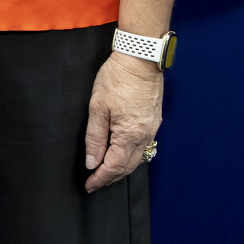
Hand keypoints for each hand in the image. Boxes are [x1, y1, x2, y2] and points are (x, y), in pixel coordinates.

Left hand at [83, 51, 162, 192]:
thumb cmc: (117, 79)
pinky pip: (144, 145)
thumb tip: (92, 162)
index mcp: (129, 135)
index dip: (100, 179)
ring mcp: (152, 128)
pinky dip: (131, 154)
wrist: (141, 58)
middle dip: (111, 177)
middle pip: (127, 166)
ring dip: (122, 167)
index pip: (113, 167)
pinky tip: (123, 152)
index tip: (89, 186)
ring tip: (107, 170)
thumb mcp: (98, 107)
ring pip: (137, 158)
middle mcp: (144, 136)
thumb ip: (95, 137)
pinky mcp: (154, 120)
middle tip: (96, 182)